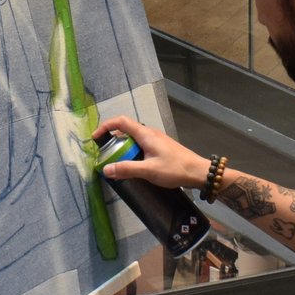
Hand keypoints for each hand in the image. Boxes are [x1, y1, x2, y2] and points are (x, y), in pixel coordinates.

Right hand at [93, 114, 208, 192]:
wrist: (198, 172)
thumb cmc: (174, 169)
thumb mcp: (148, 171)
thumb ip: (127, 169)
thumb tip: (106, 169)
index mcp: (146, 134)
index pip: (121, 122)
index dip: (106, 126)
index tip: (95, 137)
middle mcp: (150, 133)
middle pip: (126, 129)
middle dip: (113, 139)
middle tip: (104, 153)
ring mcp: (157, 140)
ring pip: (134, 138)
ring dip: (123, 146)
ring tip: (116, 160)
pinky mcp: (161, 148)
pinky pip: (141, 145)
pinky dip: (132, 151)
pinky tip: (133, 165)